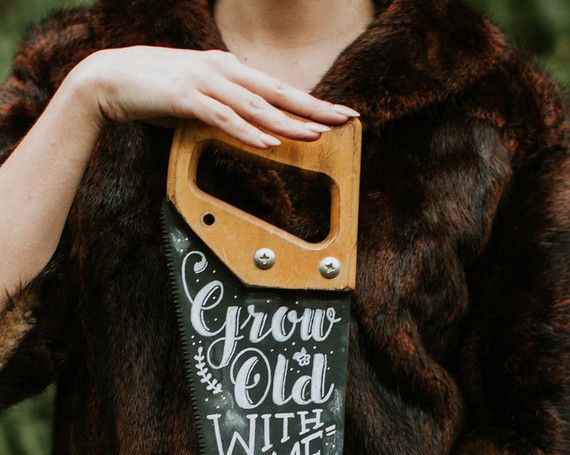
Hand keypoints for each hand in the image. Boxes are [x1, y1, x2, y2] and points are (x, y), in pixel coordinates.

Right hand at [71, 46, 358, 146]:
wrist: (110, 79)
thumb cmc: (155, 91)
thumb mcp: (200, 101)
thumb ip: (226, 111)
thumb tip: (252, 130)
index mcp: (230, 71)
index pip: (278, 89)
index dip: (311, 102)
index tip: (339, 113)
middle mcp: (224, 71)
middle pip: (277, 93)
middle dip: (313, 108)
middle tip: (345, 119)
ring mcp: (206, 82)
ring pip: (256, 106)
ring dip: (287, 122)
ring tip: (315, 134)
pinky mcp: (186, 98)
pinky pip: (224, 118)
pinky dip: (247, 131)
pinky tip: (269, 143)